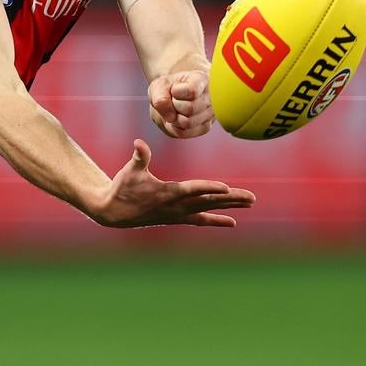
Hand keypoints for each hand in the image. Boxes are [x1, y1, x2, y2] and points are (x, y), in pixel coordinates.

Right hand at [92, 139, 254, 227]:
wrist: (114, 213)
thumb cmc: (122, 187)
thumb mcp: (129, 171)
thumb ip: (139, 156)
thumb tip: (138, 142)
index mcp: (167, 193)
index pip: (193, 190)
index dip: (209, 188)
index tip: (227, 188)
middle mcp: (177, 206)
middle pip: (209, 202)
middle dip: (231, 199)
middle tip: (252, 198)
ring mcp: (178, 214)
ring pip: (209, 210)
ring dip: (230, 207)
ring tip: (250, 203)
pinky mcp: (177, 218)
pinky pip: (202, 219)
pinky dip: (217, 220)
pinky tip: (233, 222)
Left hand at [148, 69, 213, 138]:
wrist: (175, 95)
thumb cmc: (170, 87)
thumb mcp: (160, 85)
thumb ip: (160, 96)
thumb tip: (170, 117)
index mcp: (203, 80)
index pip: (192, 91)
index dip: (176, 92)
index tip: (175, 88)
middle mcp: (212, 97)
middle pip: (189, 108)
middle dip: (174, 105)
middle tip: (174, 99)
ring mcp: (211, 114)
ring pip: (187, 123)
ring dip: (174, 117)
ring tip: (176, 108)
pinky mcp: (205, 127)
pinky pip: (184, 132)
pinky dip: (175, 126)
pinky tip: (178, 117)